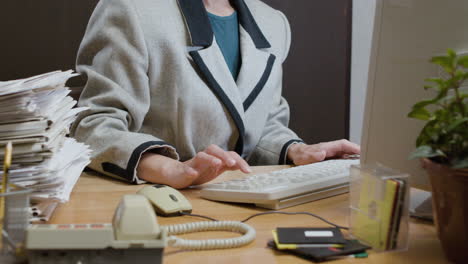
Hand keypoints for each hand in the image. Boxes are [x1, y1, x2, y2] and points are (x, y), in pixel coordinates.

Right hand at [136, 144, 251, 188]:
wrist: (178, 174)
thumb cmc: (200, 171)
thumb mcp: (217, 169)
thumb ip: (229, 165)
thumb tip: (243, 165)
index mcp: (215, 158)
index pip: (229, 155)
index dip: (240, 161)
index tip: (248, 171)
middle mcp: (206, 157)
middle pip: (215, 150)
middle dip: (224, 155)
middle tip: (232, 163)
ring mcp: (194, 163)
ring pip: (201, 156)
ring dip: (210, 159)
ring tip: (217, 164)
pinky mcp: (184, 170)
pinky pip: (186, 169)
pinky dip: (189, 171)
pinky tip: (193, 174)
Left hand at [287, 139, 359, 165]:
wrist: (297, 155)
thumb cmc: (302, 155)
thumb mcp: (305, 156)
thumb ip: (312, 155)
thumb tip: (321, 153)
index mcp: (328, 147)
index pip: (344, 144)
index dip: (354, 147)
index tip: (362, 151)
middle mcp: (333, 149)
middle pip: (349, 149)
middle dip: (360, 153)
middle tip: (369, 160)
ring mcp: (334, 154)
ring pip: (348, 154)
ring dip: (357, 158)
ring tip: (366, 164)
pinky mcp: (333, 159)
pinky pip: (345, 159)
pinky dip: (351, 162)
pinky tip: (356, 167)